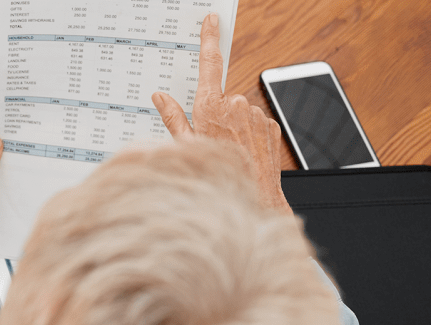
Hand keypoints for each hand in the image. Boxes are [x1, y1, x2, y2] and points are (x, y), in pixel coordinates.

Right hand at [152, 14, 291, 214]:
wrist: (252, 197)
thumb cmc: (215, 174)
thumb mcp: (184, 147)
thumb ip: (173, 118)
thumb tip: (161, 97)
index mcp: (211, 107)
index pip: (210, 64)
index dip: (209, 39)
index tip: (212, 21)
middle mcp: (236, 105)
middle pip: (223, 99)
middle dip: (217, 114)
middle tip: (212, 139)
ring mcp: (256, 115)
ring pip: (241, 112)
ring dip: (235, 127)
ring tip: (230, 150)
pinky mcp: (271, 125)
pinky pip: (256, 123)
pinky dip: (249, 134)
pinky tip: (245, 152)